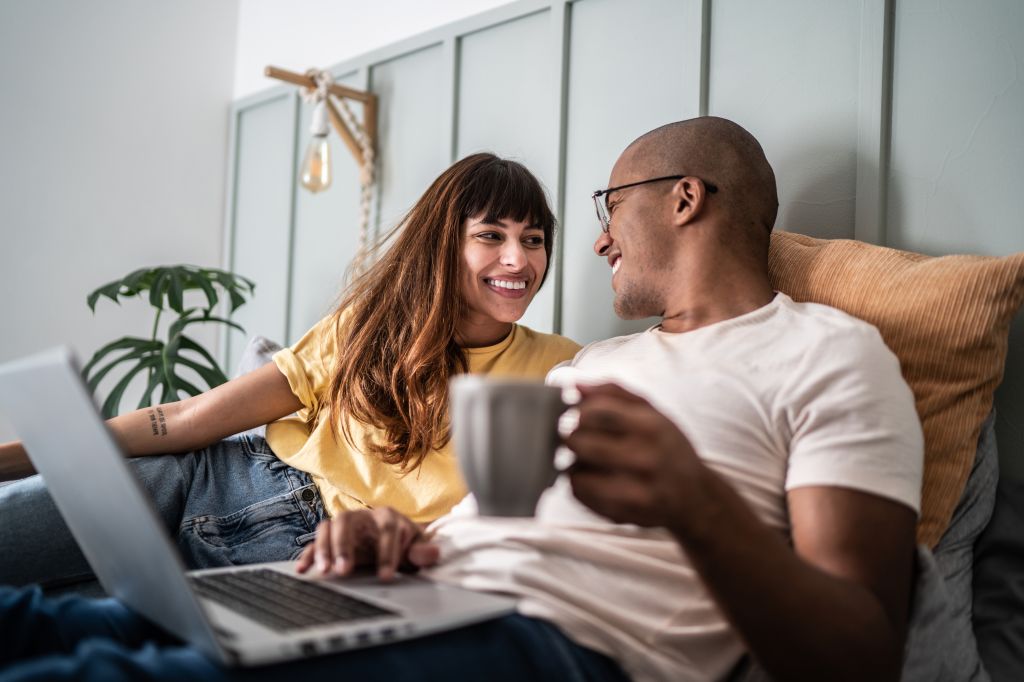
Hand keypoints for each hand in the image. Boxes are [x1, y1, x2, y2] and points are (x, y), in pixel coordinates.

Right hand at [295, 507, 438, 580]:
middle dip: (345, 546)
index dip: (387, 553)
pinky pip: (316, 543)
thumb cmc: (406, 544)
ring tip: (325, 571)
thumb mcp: (418, 547)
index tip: (386, 576)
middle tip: (344, 570)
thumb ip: (423, 551)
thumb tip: (433, 552)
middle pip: (348, 521)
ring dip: (325, 549)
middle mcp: (363, 516)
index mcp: (388, 516)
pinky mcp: (332, 539)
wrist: (394, 541)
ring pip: (329, 528)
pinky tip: (303, 569)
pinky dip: (309, 555)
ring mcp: (345, 526)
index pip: (386, 530)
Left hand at [563, 383, 704, 531]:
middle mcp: (645, 459)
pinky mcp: (622, 514)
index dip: (577, 410)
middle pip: (579, 441)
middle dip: (570, 436)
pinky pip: (579, 493)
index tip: (576, 413)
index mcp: (652, 427)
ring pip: (574, 470)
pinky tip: (593, 477)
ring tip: (586, 458)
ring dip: (572, 461)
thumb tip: (574, 383)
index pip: (595, 411)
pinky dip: (578, 482)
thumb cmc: (667, 447)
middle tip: (575, 436)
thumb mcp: (652, 412)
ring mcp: (634, 490)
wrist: (695, 498)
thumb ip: (613, 392)